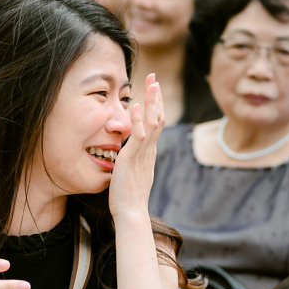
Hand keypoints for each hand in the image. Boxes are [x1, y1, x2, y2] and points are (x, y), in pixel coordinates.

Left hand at [109, 74, 163, 217]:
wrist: (131, 213)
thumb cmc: (129, 196)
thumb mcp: (135, 172)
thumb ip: (136, 159)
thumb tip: (134, 152)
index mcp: (150, 152)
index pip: (157, 123)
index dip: (156, 104)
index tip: (153, 88)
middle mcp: (150, 150)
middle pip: (158, 117)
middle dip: (156, 96)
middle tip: (154, 76)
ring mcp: (142, 154)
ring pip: (152, 123)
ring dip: (151, 102)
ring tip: (151, 83)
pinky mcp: (131, 160)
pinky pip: (137, 137)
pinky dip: (137, 120)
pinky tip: (134, 106)